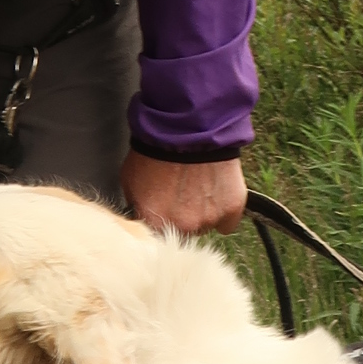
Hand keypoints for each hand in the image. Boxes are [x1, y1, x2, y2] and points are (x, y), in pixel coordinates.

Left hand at [121, 151, 246, 234]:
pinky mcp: (231, 209)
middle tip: (182, 192)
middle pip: (184, 233)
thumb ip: (137, 207)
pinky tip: (216, 191)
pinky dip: (223, 209)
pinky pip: (227, 221)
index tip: (162, 208)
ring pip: (206, 225)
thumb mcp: (130, 181)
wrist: (188, 126)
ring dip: (203, 211)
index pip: (156, 237)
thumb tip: (141, 217)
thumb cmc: (156, 149)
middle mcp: (182, 226)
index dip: (160, 221)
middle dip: (182, 217)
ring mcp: (209, 219)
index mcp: (154, 222)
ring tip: (199, 185)